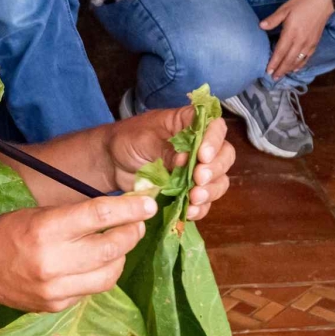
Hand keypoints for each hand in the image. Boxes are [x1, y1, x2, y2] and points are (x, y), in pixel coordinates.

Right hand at [0, 195, 155, 311]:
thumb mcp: (38, 214)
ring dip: (121, 255)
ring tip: (120, 243)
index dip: (130, 209)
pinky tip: (95, 262)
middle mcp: (52, 261)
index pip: (99, 216)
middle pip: (112, 247)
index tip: (148, 204)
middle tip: (137, 223)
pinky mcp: (57, 305)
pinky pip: (92, 288)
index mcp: (45, 229)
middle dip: (132, 232)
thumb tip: (120, 211)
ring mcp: (55, 288)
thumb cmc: (6, 233)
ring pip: (109, 273)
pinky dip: (101, 273)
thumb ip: (76, 216)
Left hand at [106, 109, 234, 219]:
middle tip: (198, 179)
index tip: (202, 156)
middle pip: (224, 155)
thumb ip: (166, 149)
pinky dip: (200, 207)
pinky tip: (190, 211)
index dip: (214, 141)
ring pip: (218, 180)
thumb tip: (187, 160)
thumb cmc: (126, 141)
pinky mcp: (188, 190)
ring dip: (210, 191)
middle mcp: (199, 145)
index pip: (215, 127)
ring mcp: (195, 169)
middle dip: (215, 170)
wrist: (110, 163)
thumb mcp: (143, 140)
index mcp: (189, 124)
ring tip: (194, 198)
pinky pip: (204, 201)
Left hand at [261, 0, 331, 79]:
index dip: (274, 62)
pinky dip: (300, 65)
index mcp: (291, 32)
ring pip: (298, 61)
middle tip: (273, 78)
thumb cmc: (302, 3)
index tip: (268, 71)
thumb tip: (261, 26)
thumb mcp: (285, 8)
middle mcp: (300, 41)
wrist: (323, 1)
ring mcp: (309, 43)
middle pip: (289, 60)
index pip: (280, 51)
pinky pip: (307, 57)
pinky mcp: (315, 42)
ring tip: (282, 75)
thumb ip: (273, 19)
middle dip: (281, 70)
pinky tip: (295, 69)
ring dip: (289, 69)